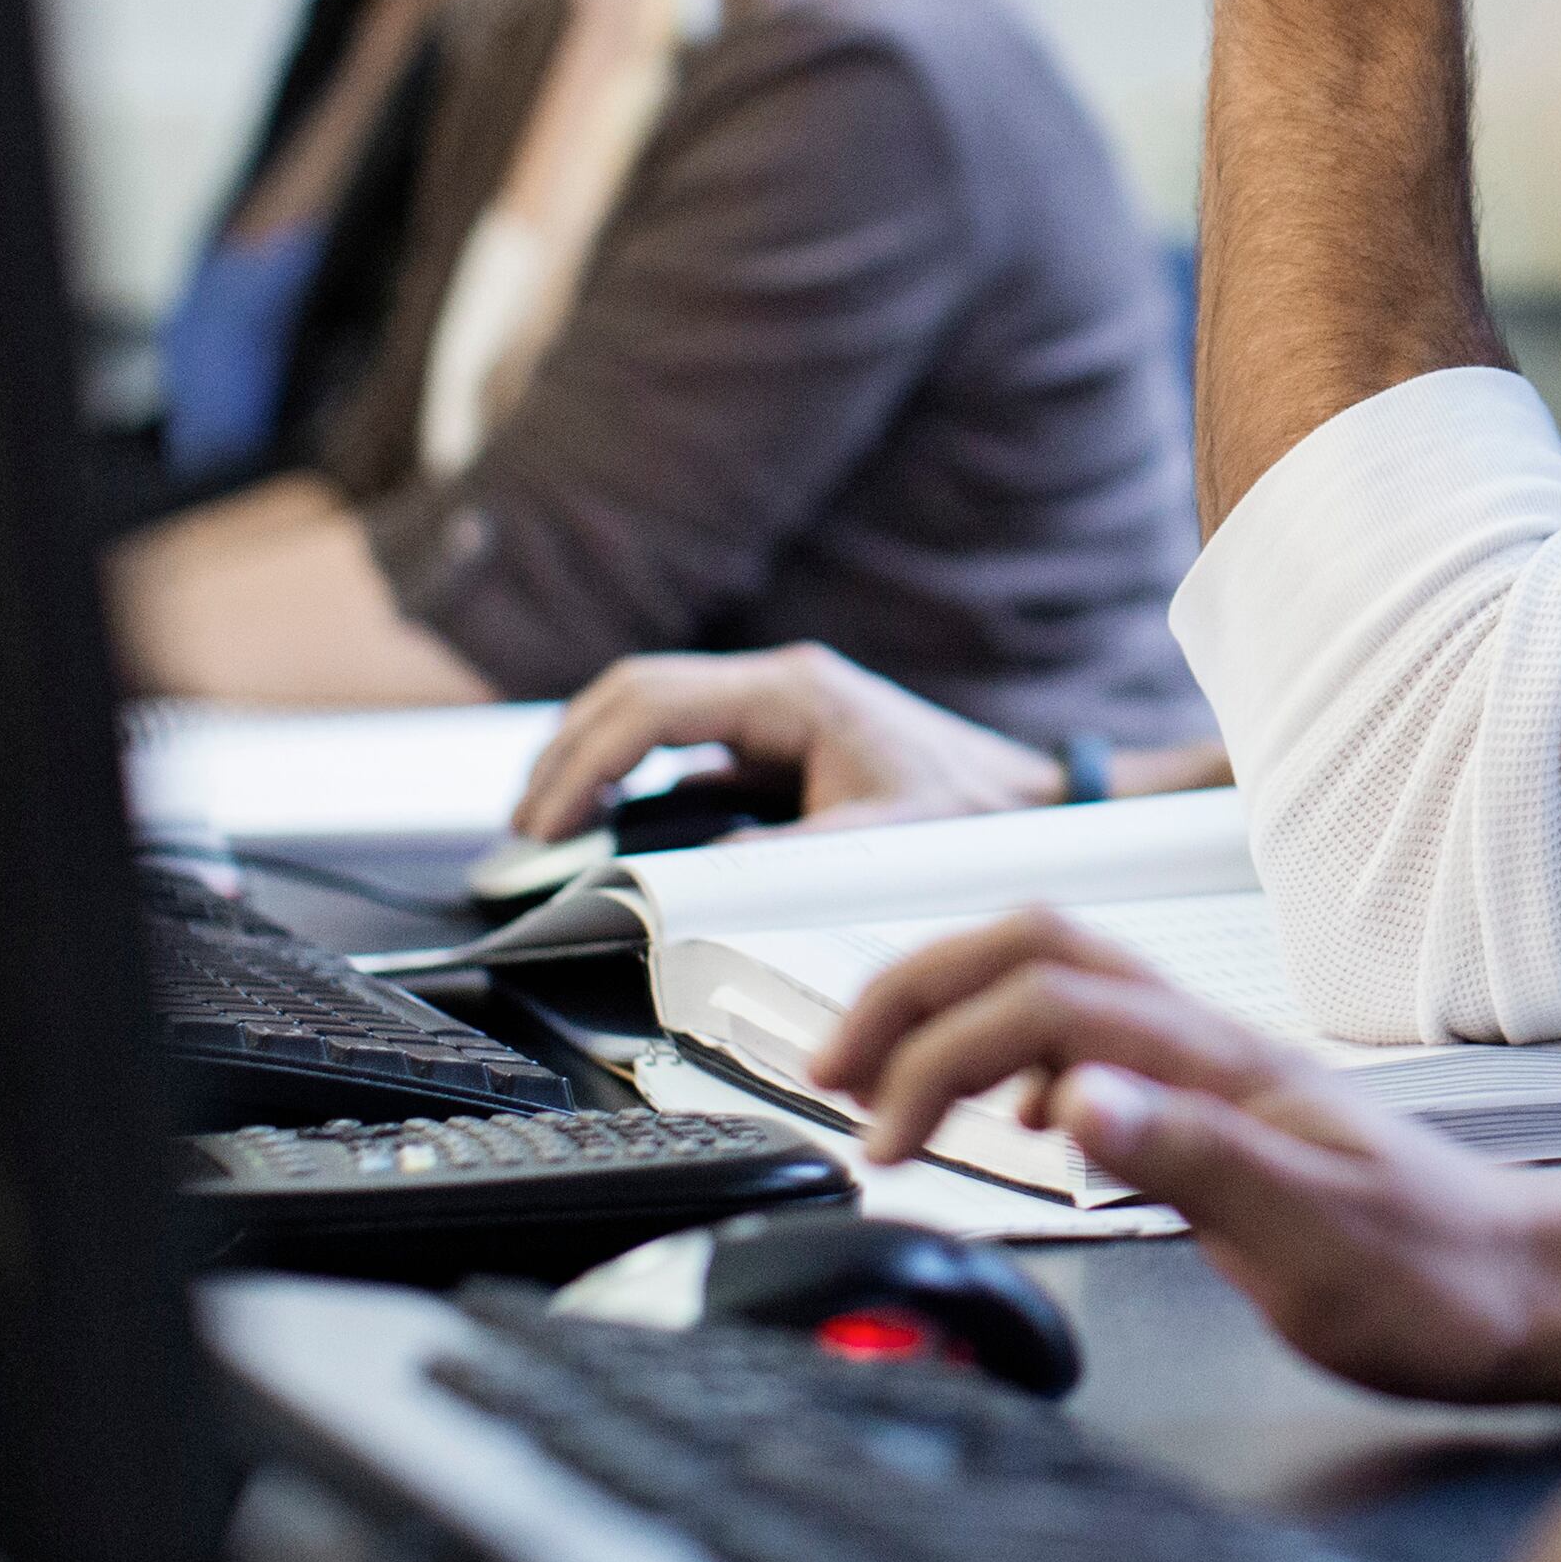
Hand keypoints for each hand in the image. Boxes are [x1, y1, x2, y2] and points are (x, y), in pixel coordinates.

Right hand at [512, 645, 1061, 838]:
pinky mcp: (778, 738)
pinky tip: (607, 819)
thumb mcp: (882, 844)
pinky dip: (633, 773)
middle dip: (569, 756)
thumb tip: (692, 875)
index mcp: (794, 694)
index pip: (651, 707)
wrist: (1033, 804)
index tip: (546, 824)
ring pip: (650, 709)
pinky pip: (683, 741)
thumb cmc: (973, 816)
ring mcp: (775, 707)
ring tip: (549, 820)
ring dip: (594, 758)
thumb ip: (787, 861)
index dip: (584, 764)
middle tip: (527, 828)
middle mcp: (777, 685)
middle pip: (632, 694)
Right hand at [801, 906, 1560, 1398]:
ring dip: (957, 1004)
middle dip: (916, 989)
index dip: (937, 1056)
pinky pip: (1095, 1033)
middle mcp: (1215, 1046)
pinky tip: (1009, 1114)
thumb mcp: (1311, 1242)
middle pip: (1036, 948)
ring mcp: (1219, 1067)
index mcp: (1222, 1068)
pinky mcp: (1222, 1105)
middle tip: (833, 1066)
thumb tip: (1075, 1097)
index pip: (1042, 1006)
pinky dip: (1015, 1051)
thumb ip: (1193, 1161)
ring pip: (1063, 976)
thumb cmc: (1434, 1282)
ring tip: (882, 1072)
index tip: (878, 1140)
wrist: (1527, 1291)